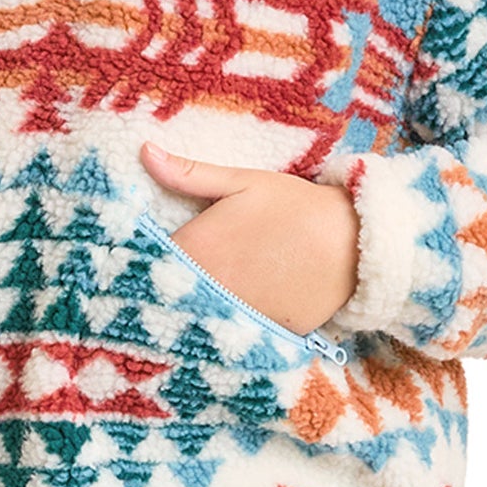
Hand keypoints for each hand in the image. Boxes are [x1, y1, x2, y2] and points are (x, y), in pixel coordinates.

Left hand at [139, 141, 360, 338]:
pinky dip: (224, 328)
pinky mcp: (258, 334)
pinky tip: (226, 317)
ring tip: (188, 301)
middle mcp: (207, 287)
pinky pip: (230, 335)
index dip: (139, 261)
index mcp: (196, 248)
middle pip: (167, 295)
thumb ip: (189, 173)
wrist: (353, 244)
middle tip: (152, 283)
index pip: (146, 262)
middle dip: (162, 288)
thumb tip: (145, 151)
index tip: (133, 258)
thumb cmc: (295, 206)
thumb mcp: (242, 182)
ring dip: (190, 310)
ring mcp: (232, 315)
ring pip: (195, 318)